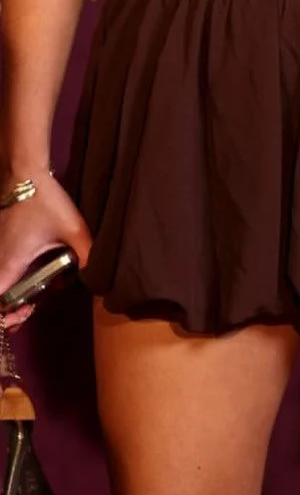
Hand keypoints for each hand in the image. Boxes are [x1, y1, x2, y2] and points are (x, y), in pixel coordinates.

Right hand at [0, 173, 91, 329]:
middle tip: (30, 307)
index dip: (5, 318)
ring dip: (10, 295)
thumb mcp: (73, 230)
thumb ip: (87, 254)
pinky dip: (10, 278)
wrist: (27, 176)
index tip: (26, 311)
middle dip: (10, 310)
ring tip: (31, 296)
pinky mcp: (0, 244)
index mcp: (9, 265)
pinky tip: (30, 273)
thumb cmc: (46, 203)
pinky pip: (2, 270)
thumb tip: (96, 276)